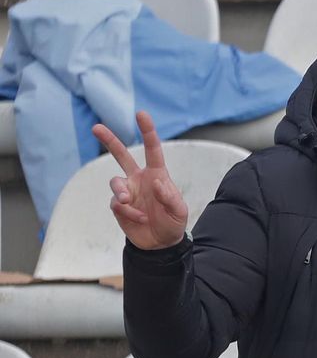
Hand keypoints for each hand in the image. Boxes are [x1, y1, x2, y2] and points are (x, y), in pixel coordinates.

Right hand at [93, 111, 189, 250]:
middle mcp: (139, 179)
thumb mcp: (179, 211)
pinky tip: (139, 219)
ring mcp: (127, 191)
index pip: (152, 150)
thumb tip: (157, 184)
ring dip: (120, 192)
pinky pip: (117, 204)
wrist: (160, 243)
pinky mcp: (118, 205)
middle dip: (109, 140)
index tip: (141, 114)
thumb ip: (170, 197)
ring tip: (126, 202)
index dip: (147, 132)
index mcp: (156, 175)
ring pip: (115, 182)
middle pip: (121, 155)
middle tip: (96, 127)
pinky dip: (128, 213)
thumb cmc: (172, 223)